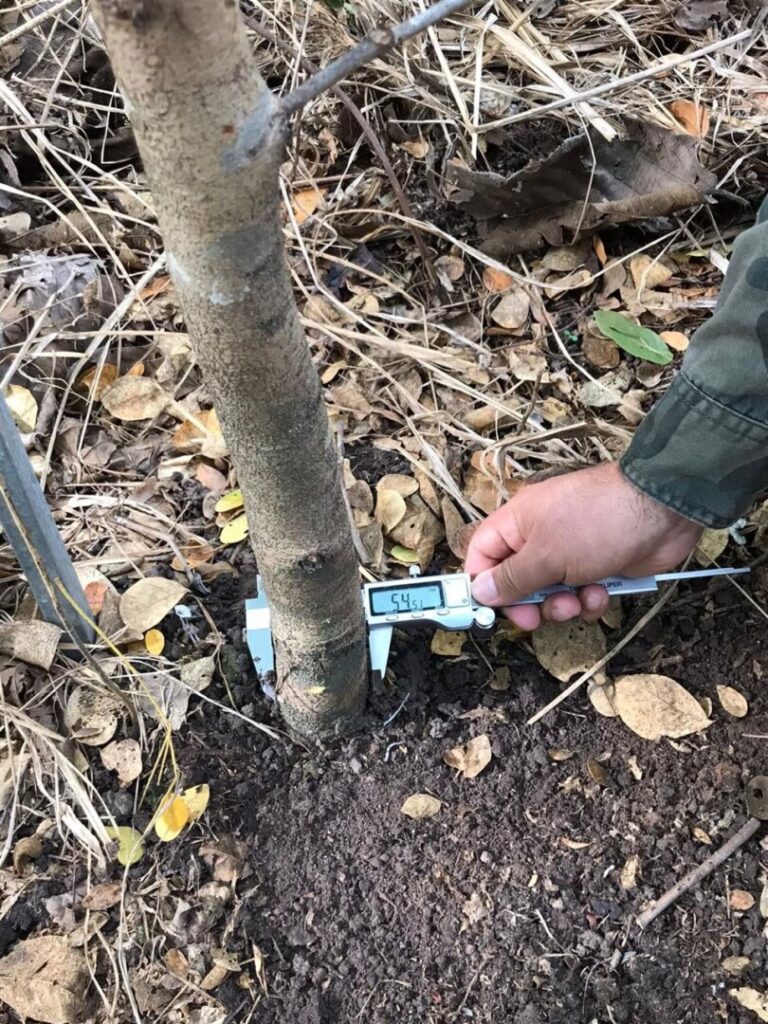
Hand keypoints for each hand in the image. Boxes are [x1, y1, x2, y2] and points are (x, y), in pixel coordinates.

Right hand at [465, 461, 702, 630]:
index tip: (488, 610)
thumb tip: (480, 591)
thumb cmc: (598, 521)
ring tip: (579, 599)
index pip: (483, 555)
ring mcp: (571, 552)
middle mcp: (541, 536)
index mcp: (518, 523)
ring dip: (562, 605)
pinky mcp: (599, 566)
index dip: (482, 583)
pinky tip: (603, 591)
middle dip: (528, 603)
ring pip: (551, 594)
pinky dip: (590, 600)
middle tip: (536, 618)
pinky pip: (581, 595)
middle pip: (517, 581)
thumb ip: (511, 578)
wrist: (661, 511)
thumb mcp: (546, 555)